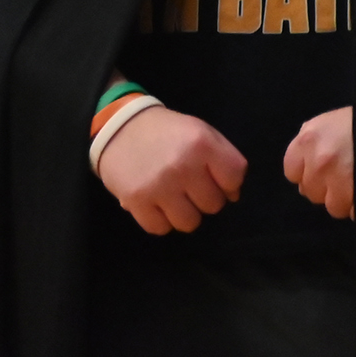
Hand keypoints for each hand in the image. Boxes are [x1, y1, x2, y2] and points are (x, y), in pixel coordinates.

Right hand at [97, 106, 246, 233]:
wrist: (121, 128)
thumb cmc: (168, 132)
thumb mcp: (202, 131)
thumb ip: (224, 159)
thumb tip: (233, 196)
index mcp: (203, 144)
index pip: (234, 178)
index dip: (230, 184)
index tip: (218, 182)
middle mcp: (183, 166)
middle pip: (213, 204)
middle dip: (206, 199)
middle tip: (192, 188)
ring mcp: (159, 186)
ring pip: (189, 223)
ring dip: (186, 214)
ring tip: (176, 199)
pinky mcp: (135, 202)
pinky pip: (160, 228)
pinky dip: (162, 221)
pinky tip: (158, 206)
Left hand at [282, 106, 355, 217]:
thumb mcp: (338, 120)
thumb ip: (317, 141)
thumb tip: (306, 167)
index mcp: (310, 137)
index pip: (292, 171)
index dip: (309, 170)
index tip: (325, 167)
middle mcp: (319, 160)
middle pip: (311, 191)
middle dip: (327, 186)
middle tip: (348, 172)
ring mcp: (339, 180)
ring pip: (333, 206)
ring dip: (347, 198)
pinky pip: (354, 211)